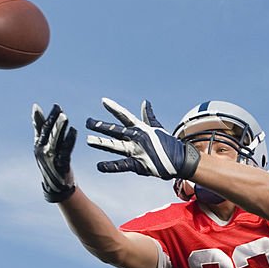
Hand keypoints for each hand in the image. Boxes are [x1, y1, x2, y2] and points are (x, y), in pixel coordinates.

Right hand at [32, 103, 76, 202]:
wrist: (57, 187)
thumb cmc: (52, 163)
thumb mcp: (43, 146)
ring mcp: (51, 158)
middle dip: (52, 120)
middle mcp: (42, 151)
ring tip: (64, 116)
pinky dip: (69, 140)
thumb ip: (41, 129)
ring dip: (60, 128)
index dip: (38, 118)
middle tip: (57, 107)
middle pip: (47, 133)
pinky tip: (73, 131)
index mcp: (38, 146)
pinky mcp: (61, 164)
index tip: (36, 107)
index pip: (39, 129)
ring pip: (55, 140)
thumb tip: (35, 109)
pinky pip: (66, 150)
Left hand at [86, 98, 200, 180]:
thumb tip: (146, 102)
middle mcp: (137, 138)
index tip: (103, 101)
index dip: (114, 108)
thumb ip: (149, 116)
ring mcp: (137, 151)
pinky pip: (122, 165)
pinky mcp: (138, 164)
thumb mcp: (157, 128)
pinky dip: (110, 166)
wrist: (181, 160)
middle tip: (87, 122)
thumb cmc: (169, 144)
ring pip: (115, 145)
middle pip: (115, 130)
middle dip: (101, 126)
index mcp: (141, 129)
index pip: (125, 116)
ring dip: (101, 142)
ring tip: (88, 140)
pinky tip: (99, 166)